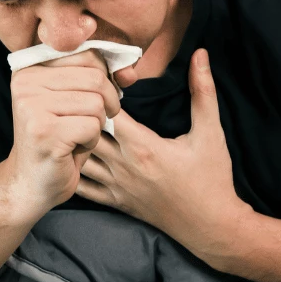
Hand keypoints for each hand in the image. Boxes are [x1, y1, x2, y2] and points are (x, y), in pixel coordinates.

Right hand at [5, 49, 122, 218]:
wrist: (31, 183)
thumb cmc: (59, 139)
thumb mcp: (75, 100)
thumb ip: (98, 78)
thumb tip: (130, 71)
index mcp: (31, 66)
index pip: (87, 55)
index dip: (105, 78)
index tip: (95, 99)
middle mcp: (26, 81)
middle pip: (96, 77)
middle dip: (105, 104)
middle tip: (88, 122)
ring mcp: (31, 105)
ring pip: (96, 103)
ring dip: (95, 126)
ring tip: (74, 136)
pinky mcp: (43, 131)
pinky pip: (92, 127)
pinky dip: (91, 142)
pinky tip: (71, 149)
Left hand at [74, 49, 248, 256]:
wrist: (212, 227)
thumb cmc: (213, 179)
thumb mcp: (211, 132)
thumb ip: (203, 91)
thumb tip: (201, 54)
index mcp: (144, 147)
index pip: (107, 113)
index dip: (101, 93)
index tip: (102, 79)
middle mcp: (124, 167)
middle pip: (86, 133)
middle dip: (82, 112)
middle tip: (78, 94)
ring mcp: (117, 187)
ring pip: (79, 159)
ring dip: (74, 138)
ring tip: (71, 119)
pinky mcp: (116, 203)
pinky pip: (82, 187)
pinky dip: (72, 169)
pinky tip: (68, 154)